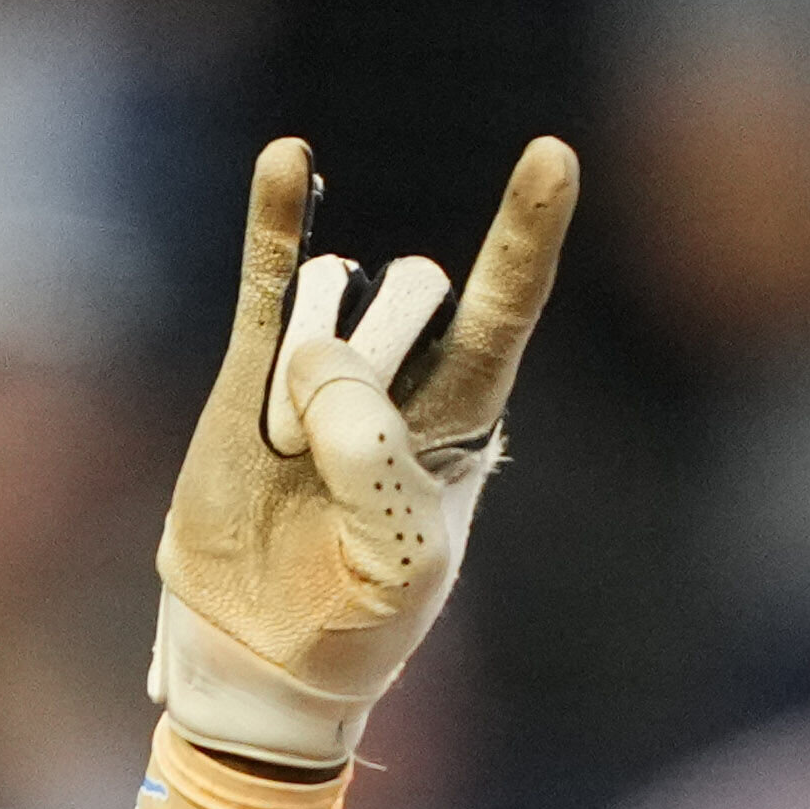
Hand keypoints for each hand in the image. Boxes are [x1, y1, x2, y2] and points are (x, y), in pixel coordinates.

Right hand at [152, 134, 576, 770]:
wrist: (259, 650)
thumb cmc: (353, 619)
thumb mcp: (393, 564)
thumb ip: (373, 463)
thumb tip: (317, 358)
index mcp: (468, 419)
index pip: (508, 310)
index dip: (528, 235)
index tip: (554, 158)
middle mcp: (410, 372)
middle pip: (414, 292)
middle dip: (365, 363)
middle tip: (322, 458)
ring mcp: (330, 359)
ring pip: (337, 290)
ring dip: (303, 368)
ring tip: (284, 452)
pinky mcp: (255, 363)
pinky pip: (273, 272)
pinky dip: (278, 217)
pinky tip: (290, 159)